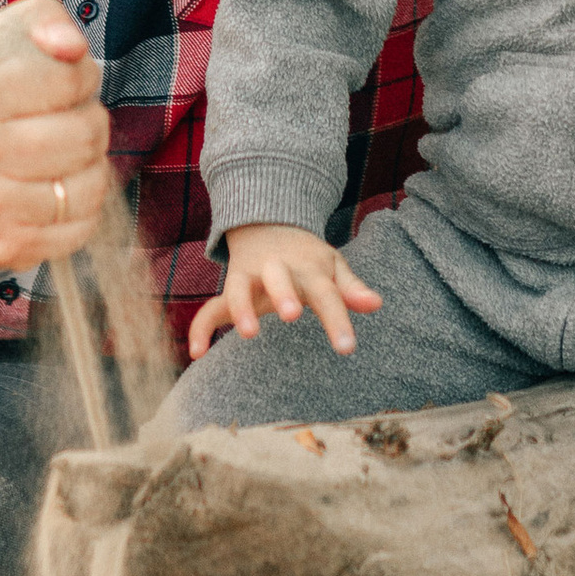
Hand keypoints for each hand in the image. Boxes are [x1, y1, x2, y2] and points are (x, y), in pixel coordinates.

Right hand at [0, 0, 108, 268]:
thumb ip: (42, 20)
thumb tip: (71, 47)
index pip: (70, 78)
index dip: (83, 77)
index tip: (68, 82)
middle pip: (84, 133)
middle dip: (91, 122)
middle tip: (72, 120)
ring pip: (89, 184)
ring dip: (91, 166)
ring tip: (68, 156)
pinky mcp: (1, 247)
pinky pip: (80, 228)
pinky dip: (83, 208)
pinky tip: (59, 191)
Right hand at [185, 223, 383, 361]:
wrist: (269, 222)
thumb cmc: (307, 257)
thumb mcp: (332, 266)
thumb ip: (351, 288)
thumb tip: (377, 304)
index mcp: (308, 267)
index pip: (326, 293)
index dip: (337, 319)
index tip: (347, 348)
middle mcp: (277, 269)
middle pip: (278, 278)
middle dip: (283, 294)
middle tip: (293, 315)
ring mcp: (250, 276)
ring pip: (240, 287)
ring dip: (243, 307)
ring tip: (249, 333)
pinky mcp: (231, 288)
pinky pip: (210, 307)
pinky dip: (201, 328)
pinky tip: (197, 353)